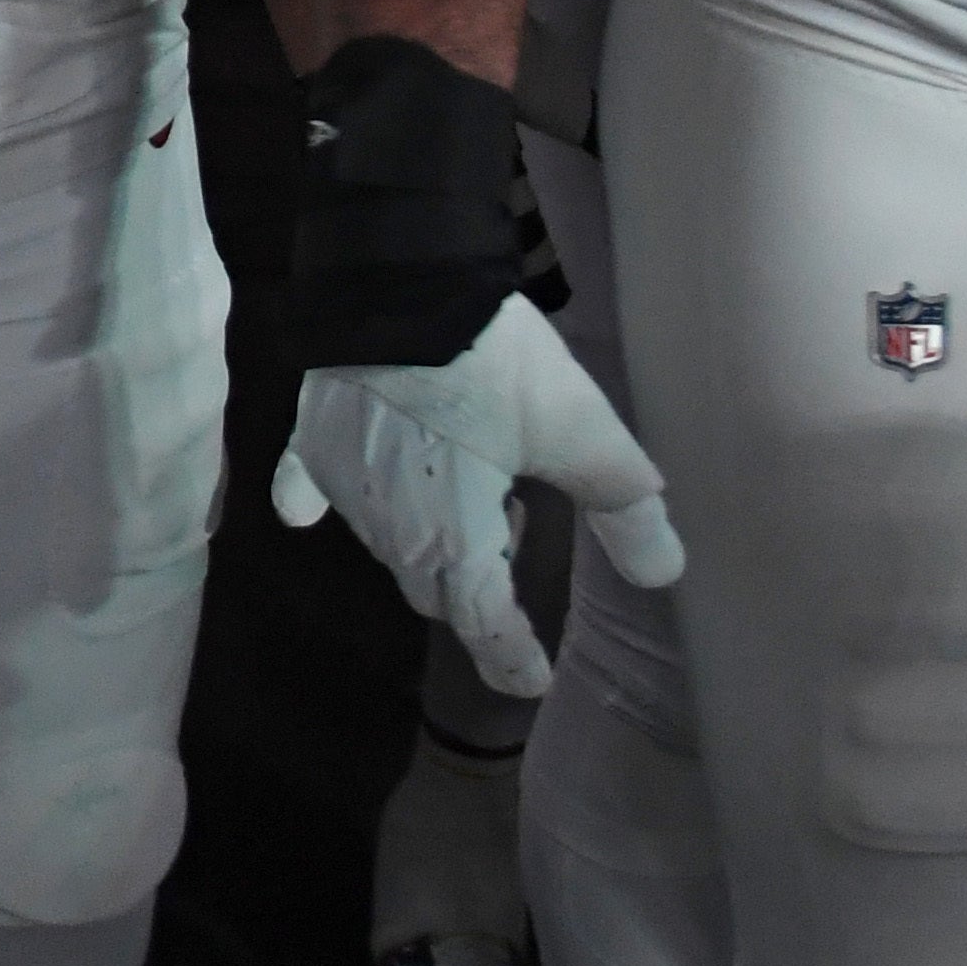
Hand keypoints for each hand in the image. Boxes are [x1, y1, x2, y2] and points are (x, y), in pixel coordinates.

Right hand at [273, 290, 680, 697]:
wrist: (393, 286)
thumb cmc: (490, 364)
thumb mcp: (576, 429)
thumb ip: (621, 503)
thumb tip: (663, 573)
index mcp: (456, 542)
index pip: (485, 624)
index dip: (512, 656)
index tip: (532, 679)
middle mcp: (393, 532)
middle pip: (435, 588)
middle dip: (475, 587)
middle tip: (515, 534)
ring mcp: (344, 488)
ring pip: (386, 543)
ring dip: (425, 540)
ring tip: (463, 489)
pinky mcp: (312, 438)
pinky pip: (306, 487)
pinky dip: (311, 504)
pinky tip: (302, 512)